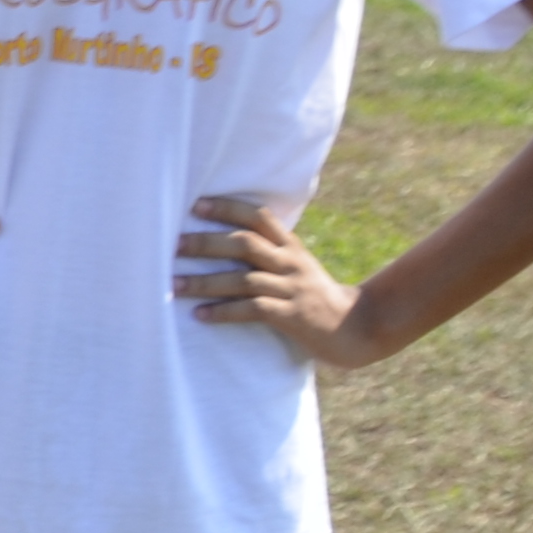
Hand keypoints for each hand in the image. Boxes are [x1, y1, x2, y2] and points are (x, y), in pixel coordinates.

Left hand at [177, 196, 384, 362]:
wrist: (358, 328)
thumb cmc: (314, 296)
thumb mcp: (295, 267)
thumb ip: (267, 254)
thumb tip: (220, 242)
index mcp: (290, 247)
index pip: (258, 218)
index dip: (227, 208)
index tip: (195, 205)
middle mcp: (291, 263)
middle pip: (245, 244)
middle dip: (206, 243)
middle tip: (173, 244)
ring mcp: (292, 289)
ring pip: (243, 279)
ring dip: (205, 282)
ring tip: (174, 285)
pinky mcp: (292, 317)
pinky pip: (253, 310)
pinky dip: (224, 312)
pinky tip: (200, 315)